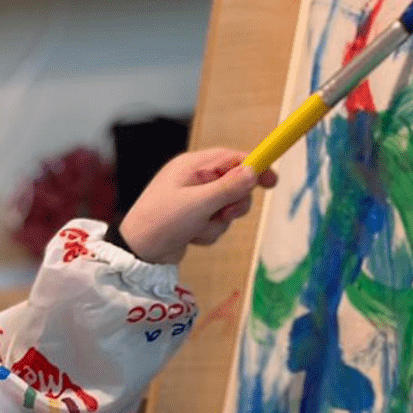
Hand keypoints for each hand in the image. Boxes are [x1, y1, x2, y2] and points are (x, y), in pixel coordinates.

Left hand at [118, 148, 277, 263]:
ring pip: (227, 208)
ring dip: (217, 223)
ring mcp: (194, 200)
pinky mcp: (194, 219)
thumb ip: (228, 188)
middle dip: (233, 204)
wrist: (139, 253)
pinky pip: (216, 224)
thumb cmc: (162, 221)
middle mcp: (194, 179)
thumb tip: (253, 172)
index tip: (272, 182)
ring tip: (197, 229)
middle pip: (235, 185)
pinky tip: (191, 237)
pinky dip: (208, 233)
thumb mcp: (198, 204)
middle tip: (223, 214)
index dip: (254, 168)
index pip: (232, 158)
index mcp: (192, 166)